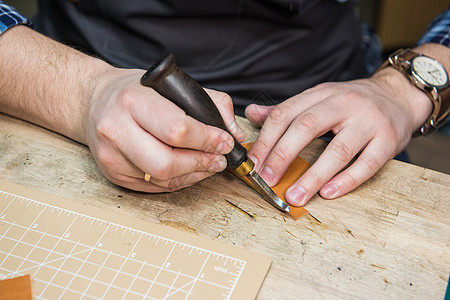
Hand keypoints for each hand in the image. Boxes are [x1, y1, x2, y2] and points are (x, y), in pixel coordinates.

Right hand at [86, 68, 243, 191]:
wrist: (94, 102)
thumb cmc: (136, 92)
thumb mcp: (172, 85)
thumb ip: (211, 103)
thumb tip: (235, 134)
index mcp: (133, 101)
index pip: (177, 130)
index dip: (208, 140)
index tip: (225, 142)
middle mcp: (116, 129)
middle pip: (167, 163)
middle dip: (201, 164)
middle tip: (220, 159)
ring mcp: (111, 156)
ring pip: (162, 179)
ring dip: (193, 175)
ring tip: (208, 164)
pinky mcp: (112, 174)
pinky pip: (154, 187)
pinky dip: (178, 181)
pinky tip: (189, 170)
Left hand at [245, 69, 430, 205]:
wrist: (399, 96)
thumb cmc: (352, 102)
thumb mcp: (318, 98)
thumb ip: (286, 109)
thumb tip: (251, 113)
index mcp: (320, 94)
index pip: (286, 114)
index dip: (266, 140)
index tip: (252, 163)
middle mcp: (344, 103)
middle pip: (307, 127)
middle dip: (282, 155)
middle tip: (267, 180)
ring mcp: (368, 121)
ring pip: (337, 150)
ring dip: (313, 176)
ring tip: (295, 196)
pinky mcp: (389, 140)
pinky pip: (367, 164)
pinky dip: (346, 181)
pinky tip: (328, 194)